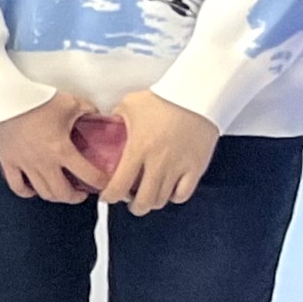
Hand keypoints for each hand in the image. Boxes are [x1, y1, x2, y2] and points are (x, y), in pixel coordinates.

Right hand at [0, 90, 99, 203]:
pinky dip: (27, 192)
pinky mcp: (9, 162)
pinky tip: (33, 188)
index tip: (105, 183)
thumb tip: (96, 115)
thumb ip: (87, 110)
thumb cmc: (31, 100)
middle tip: (82, 192)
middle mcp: (43, 161)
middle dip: (76, 197)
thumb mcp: (69, 102)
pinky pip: (17, 186)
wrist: (1, 98)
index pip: (89, 176)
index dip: (102, 183)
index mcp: (61, 149)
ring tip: (61, 191)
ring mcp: (25, 164)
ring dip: (55, 196)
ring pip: (43, 193)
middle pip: (63, 193)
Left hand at [101, 89, 220, 216]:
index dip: (110, 196)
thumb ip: (115, 119)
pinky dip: (174, 196)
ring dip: (152, 201)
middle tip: (129, 200)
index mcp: (137, 150)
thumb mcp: (129, 105)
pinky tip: (169, 189)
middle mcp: (157, 164)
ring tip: (147, 194)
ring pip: (162, 200)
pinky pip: (184, 194)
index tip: (106, 197)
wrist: (196, 96)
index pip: (119, 185)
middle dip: (133, 206)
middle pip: (143, 201)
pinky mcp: (196, 168)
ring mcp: (179, 168)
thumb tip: (105, 125)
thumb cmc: (163, 98)